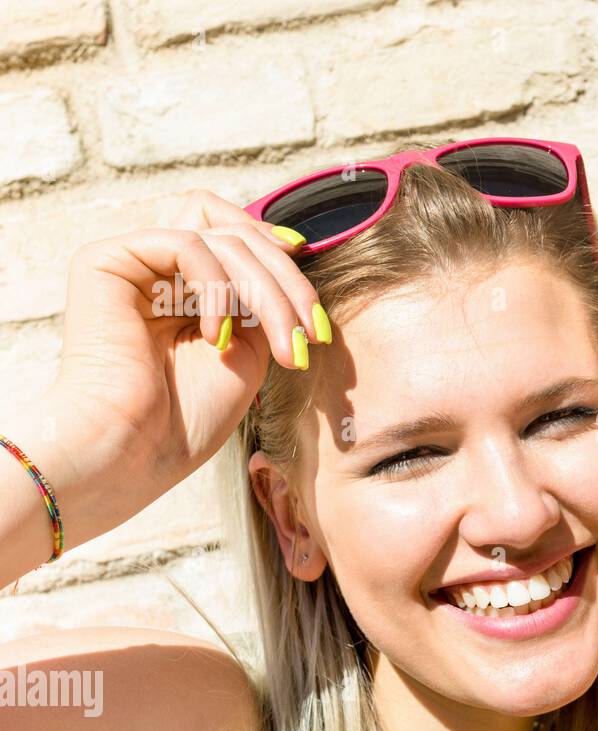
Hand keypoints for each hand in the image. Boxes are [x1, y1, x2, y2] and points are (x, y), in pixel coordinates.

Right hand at [50, 190, 327, 525]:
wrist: (132, 452)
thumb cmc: (187, 417)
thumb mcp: (249, 346)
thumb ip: (261, 295)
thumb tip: (290, 246)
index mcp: (184, 287)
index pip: (240, 238)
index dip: (283, 261)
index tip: (316, 312)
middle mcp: (155, 268)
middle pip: (238, 235)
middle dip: (289, 284)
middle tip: (314, 333)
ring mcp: (131, 261)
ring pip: (223, 240)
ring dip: (268, 293)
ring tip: (284, 348)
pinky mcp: (105, 260)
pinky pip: (185, 243)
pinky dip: (217, 288)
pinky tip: (217, 338)